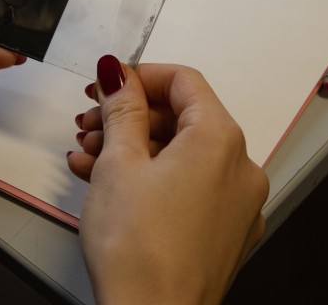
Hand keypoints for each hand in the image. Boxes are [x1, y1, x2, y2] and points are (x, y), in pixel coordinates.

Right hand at [68, 56, 268, 304]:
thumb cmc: (140, 252)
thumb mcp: (118, 162)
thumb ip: (121, 107)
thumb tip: (119, 74)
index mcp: (220, 140)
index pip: (184, 81)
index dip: (141, 76)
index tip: (109, 83)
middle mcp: (239, 168)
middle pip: (182, 118)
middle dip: (129, 116)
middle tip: (90, 122)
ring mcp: (235, 204)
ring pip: (180, 154)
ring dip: (132, 148)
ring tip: (88, 156)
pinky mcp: (223, 231)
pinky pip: (187, 187)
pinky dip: (150, 178)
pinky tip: (106, 184)